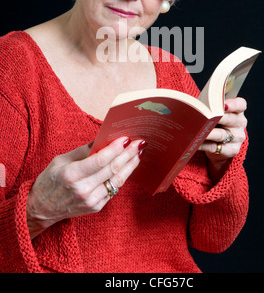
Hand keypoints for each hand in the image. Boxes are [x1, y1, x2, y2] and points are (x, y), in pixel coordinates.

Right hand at [26, 137, 143, 239]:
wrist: (41, 209)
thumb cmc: (49, 180)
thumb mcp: (61, 160)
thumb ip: (83, 150)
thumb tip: (103, 138)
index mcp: (72, 175)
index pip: (100, 160)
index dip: (115, 149)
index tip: (126, 138)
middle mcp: (83, 189)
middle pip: (112, 169)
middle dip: (128, 154)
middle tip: (140, 142)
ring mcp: (91, 201)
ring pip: (117, 180)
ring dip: (130, 165)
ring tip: (138, 153)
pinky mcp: (96, 207)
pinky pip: (114, 189)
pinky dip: (122, 176)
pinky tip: (128, 166)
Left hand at [198, 97, 247, 180]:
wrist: (220, 142)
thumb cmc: (215, 121)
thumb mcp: (216, 111)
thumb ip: (210, 106)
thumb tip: (197, 106)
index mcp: (238, 110)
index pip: (240, 104)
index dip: (233, 104)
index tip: (224, 105)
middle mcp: (240, 123)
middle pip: (229, 119)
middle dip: (215, 117)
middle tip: (204, 116)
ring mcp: (238, 137)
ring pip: (221, 134)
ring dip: (208, 133)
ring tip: (197, 130)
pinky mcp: (232, 150)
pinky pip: (215, 147)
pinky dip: (204, 145)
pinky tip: (195, 142)